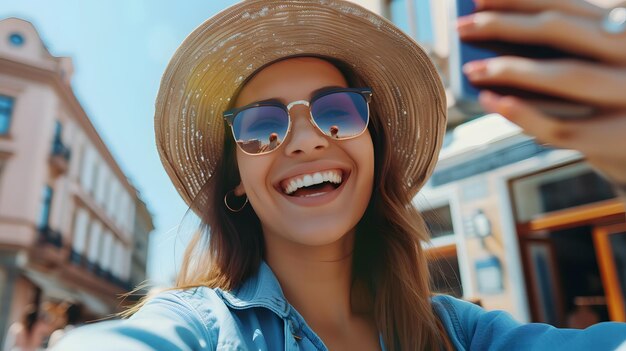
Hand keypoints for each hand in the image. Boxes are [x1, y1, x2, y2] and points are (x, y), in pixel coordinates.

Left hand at [457, 0, 625, 183]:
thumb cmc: (609, 95)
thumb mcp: (598, 58)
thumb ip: (567, 44)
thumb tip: (495, 33)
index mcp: (623, 30)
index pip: (567, 4)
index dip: (518, 0)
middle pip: (560, 29)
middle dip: (503, 25)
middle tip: (461, 27)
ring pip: (566, 75)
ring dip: (510, 70)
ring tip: (471, 69)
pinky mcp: (618, 136)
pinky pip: (564, 127)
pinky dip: (524, 115)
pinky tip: (492, 102)